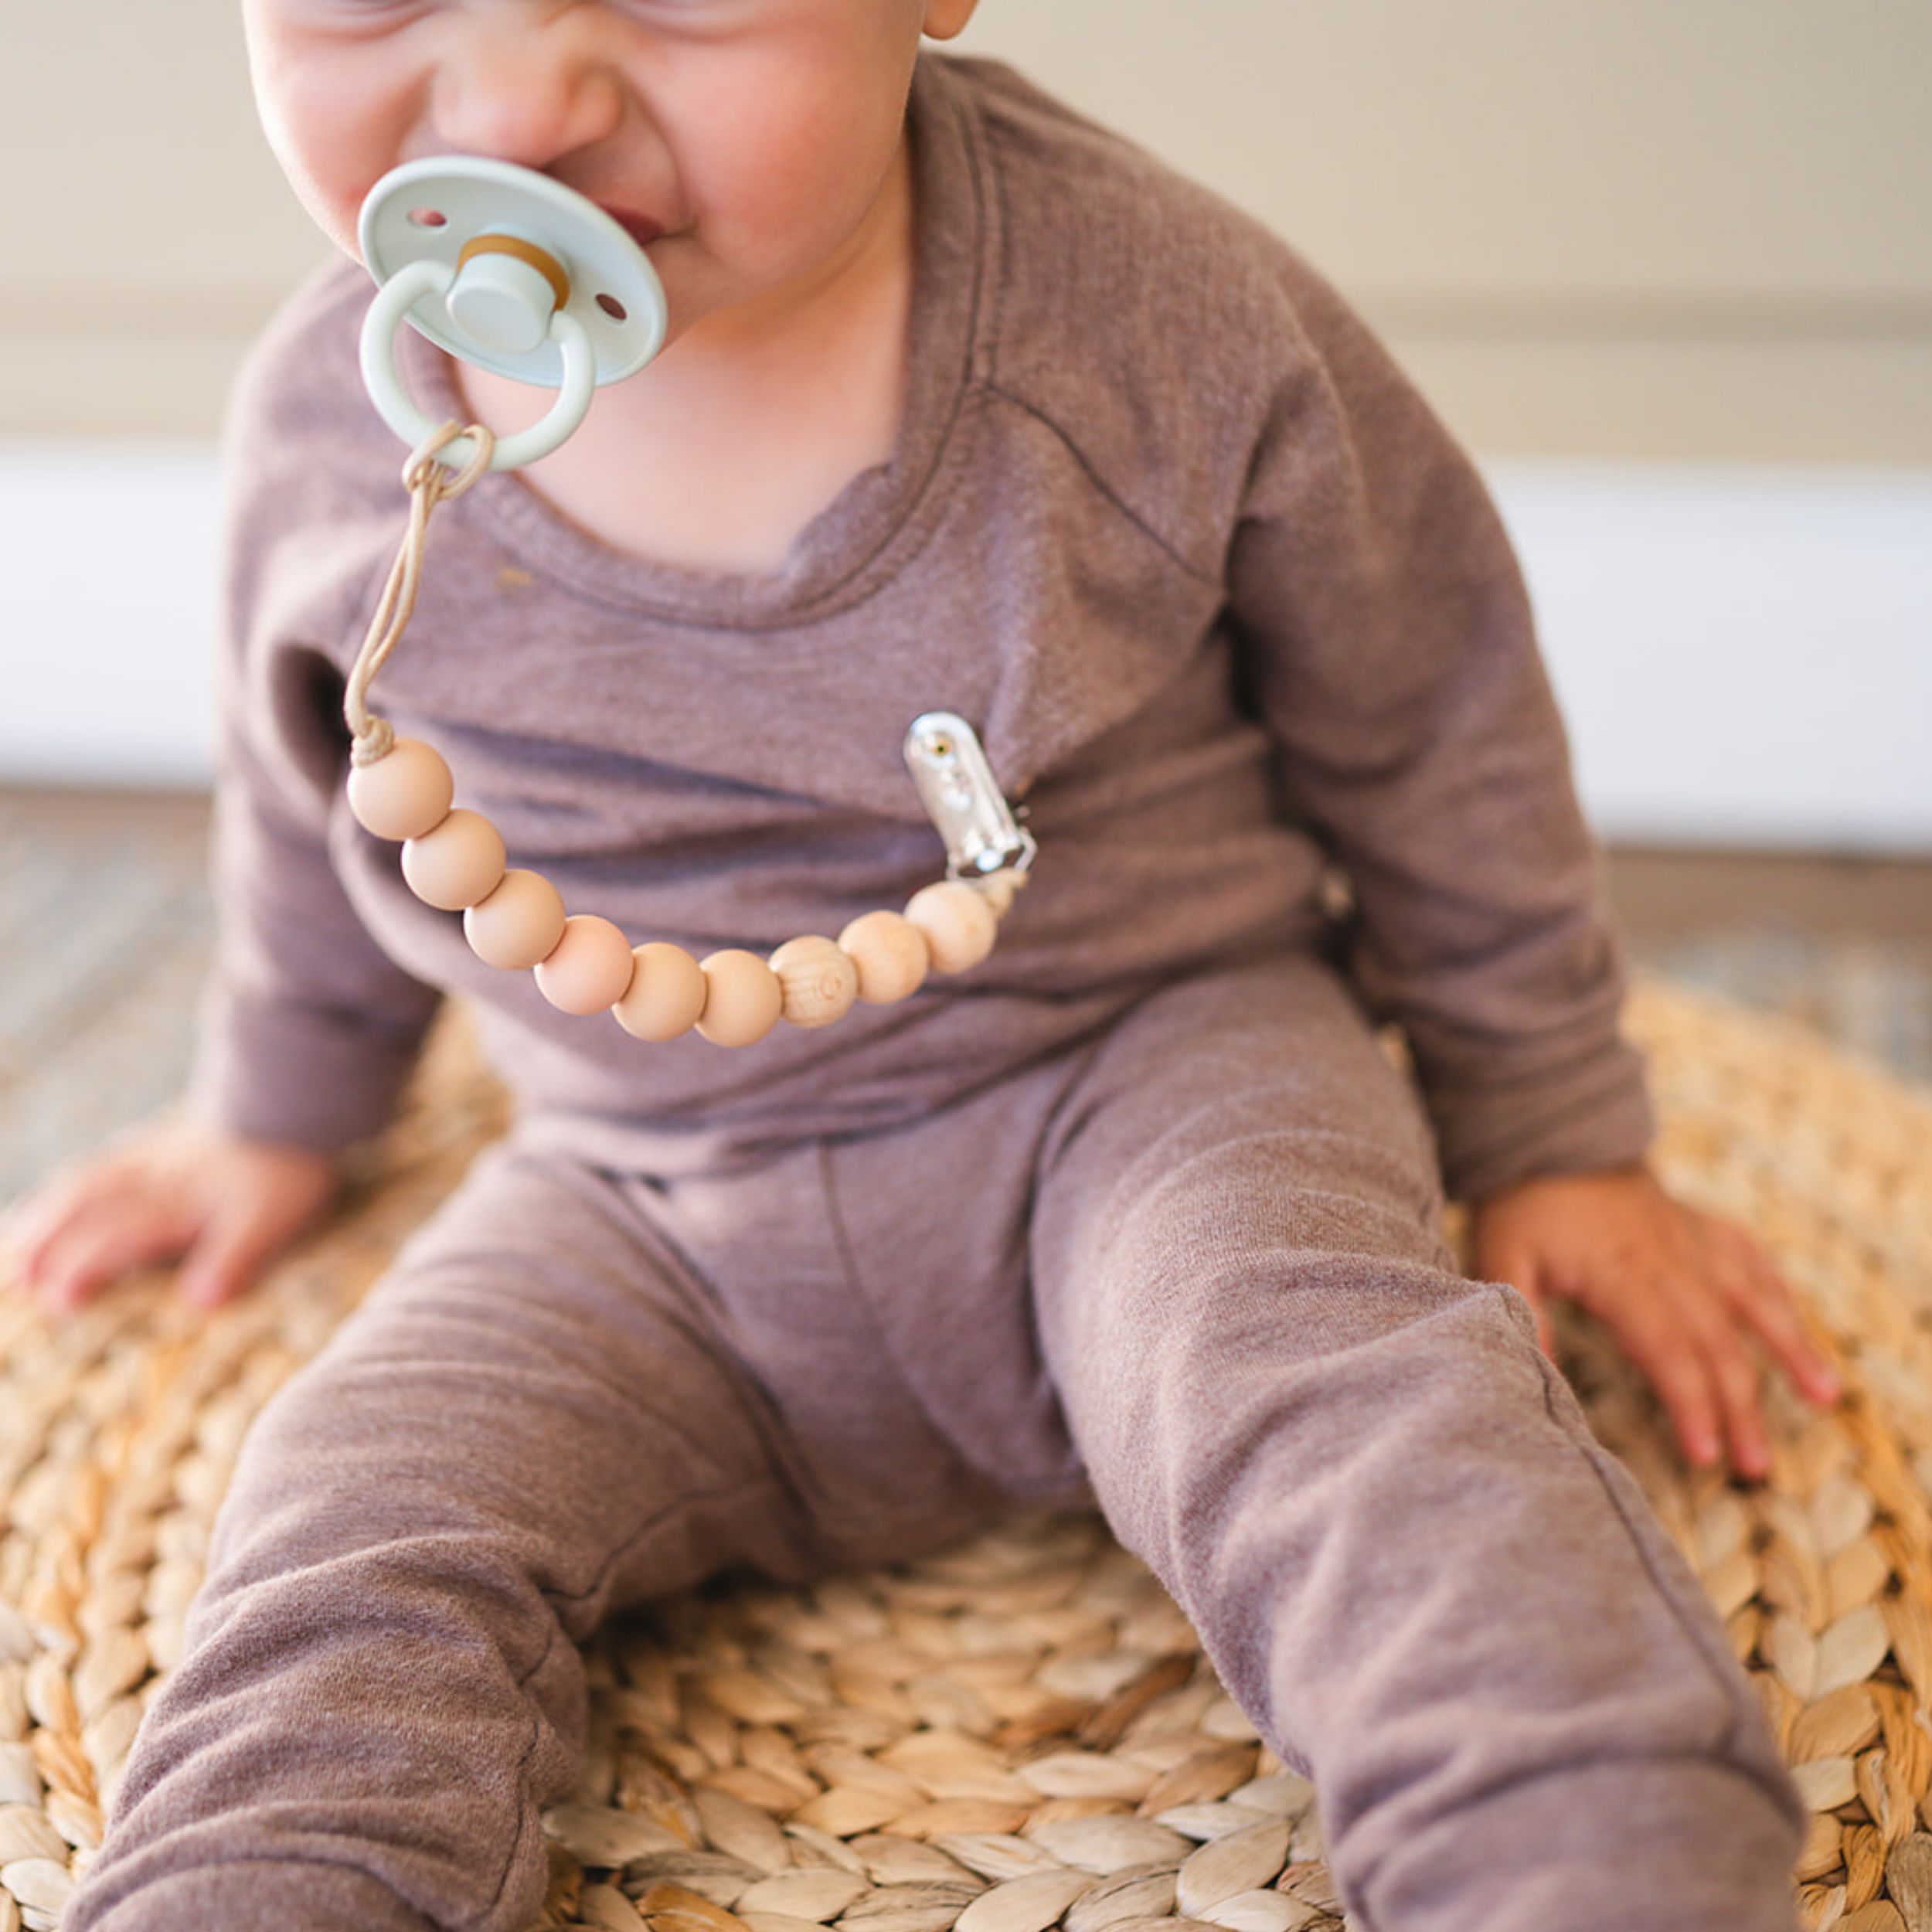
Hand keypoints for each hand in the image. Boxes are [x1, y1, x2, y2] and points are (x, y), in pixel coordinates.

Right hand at [0, 1116, 337, 1313]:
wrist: (292, 1102)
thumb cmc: (283, 1169)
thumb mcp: (269, 1220)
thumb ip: (232, 1259)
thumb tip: (197, 1303)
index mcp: (175, 1203)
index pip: (114, 1237)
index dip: (83, 1268)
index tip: (58, 1301)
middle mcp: (152, 1180)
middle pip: (84, 1211)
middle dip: (45, 1245)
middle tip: (13, 1279)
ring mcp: (150, 1158)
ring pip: (83, 1185)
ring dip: (45, 1216)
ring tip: (15, 1245)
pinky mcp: (157, 1143)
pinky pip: (100, 1165)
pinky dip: (69, 1187)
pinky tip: (59, 1197)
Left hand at [1471, 1164, 1840, 1478]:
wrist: (1549, 1135)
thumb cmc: (1524, 1205)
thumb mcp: (1500, 1256)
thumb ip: (1519, 1311)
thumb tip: (1540, 1371)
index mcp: (1620, 1273)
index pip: (1667, 1349)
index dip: (1691, 1403)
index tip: (1705, 1455)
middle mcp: (1671, 1259)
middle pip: (1716, 1342)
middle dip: (1739, 1407)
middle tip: (1754, 1466)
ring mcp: (1693, 1240)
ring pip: (1753, 1300)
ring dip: (1789, 1350)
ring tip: (1823, 1399)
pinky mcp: (1701, 1226)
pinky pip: (1753, 1260)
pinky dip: (1781, 1295)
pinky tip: (1799, 1331)